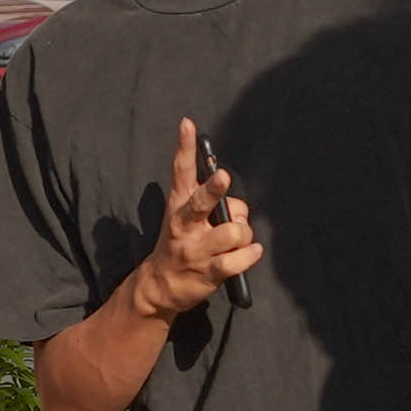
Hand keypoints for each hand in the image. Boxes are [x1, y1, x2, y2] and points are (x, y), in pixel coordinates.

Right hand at [125, 119, 263, 322]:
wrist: (160, 287)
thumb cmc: (182, 244)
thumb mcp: (187, 220)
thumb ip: (210, 206)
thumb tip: (237, 210)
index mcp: (178, 206)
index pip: (180, 172)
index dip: (184, 147)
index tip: (188, 124)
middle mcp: (184, 225)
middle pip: (200, 202)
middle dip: (213, 189)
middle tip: (223, 177)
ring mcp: (195, 250)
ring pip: (233, 233)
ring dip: (243, 235)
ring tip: (239, 241)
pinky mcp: (208, 272)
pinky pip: (239, 259)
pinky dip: (250, 254)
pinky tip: (250, 252)